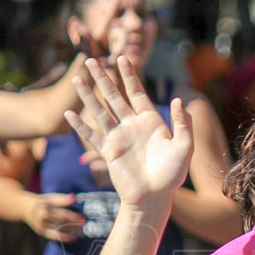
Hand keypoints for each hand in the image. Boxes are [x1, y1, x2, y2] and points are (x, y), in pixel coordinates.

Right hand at [26, 192, 83, 241]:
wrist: (23, 207)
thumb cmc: (41, 202)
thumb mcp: (50, 197)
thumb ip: (62, 199)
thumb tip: (73, 197)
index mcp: (45, 207)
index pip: (62, 213)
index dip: (73, 216)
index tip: (83, 218)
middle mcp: (42, 217)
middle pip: (61, 222)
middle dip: (73, 224)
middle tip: (84, 224)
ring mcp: (41, 226)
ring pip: (58, 230)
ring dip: (70, 231)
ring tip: (80, 231)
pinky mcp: (41, 232)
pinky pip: (53, 236)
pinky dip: (63, 238)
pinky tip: (73, 239)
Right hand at [64, 57, 192, 208]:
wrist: (155, 197)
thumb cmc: (172, 174)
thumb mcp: (184, 146)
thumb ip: (182, 123)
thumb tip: (178, 99)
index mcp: (151, 122)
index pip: (137, 93)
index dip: (129, 76)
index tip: (123, 58)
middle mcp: (132, 126)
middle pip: (114, 97)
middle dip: (103, 79)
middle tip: (91, 60)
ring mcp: (119, 138)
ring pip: (99, 111)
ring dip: (87, 96)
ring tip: (76, 79)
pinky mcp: (108, 152)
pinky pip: (92, 136)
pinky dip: (80, 126)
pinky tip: (70, 114)